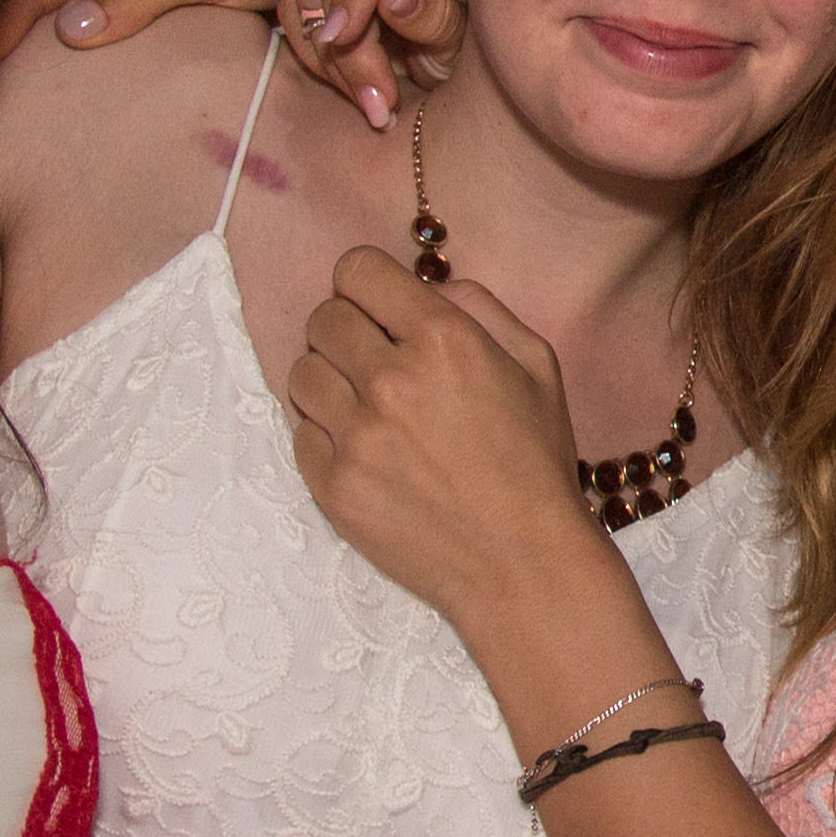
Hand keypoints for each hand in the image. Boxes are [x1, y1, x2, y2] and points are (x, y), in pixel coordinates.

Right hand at [276, 0, 463, 132]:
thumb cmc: (477, 41)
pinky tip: (354, 92)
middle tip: (379, 105)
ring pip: (310, 1)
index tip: (344, 36)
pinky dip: (317, 62)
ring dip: (334, 64)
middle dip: (352, 50)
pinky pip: (298, 20)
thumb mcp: (470, 36)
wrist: (465, 62)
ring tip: (375, 109)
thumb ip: (438, 13)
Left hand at [280, 250, 599, 618]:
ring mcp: (356, 437)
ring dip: (330, 381)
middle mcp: (391, 380)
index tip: (377, 307)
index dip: (366, 284)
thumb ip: (480, 308)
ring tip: (368, 408)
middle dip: (348, 330)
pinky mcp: (333, 486)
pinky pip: (299, 432)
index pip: (356, 270)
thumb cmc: (536, 465)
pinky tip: (367, 452)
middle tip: (376, 362)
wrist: (522, 566)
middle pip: (323, 317)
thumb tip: (426, 287)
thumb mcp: (536, 366)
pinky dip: (326, 435)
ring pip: (301, 373)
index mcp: (444, 340)